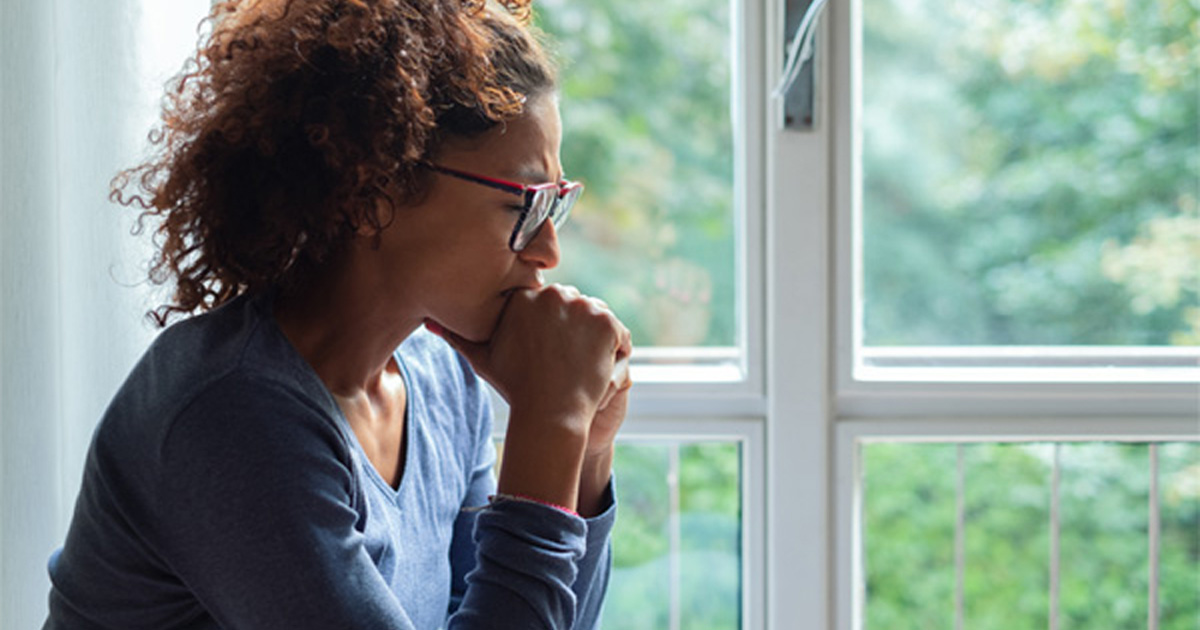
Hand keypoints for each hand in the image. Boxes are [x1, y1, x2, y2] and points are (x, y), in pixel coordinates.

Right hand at [428, 284, 629, 430]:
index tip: (549, 352)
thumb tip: (430, 322)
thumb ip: (458, 335)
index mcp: (523, 297)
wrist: (549, 413)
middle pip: (573, 305)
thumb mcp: (483, 358)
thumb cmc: (515, 387)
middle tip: (566, 362)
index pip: (547, 301)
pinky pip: (618, 331)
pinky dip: (614, 350)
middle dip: (574, 329)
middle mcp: (551, 294)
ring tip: (581, 367)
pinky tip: (598, 369)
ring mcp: (581, 306)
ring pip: (596, 316)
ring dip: (594, 339)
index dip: (552, 327)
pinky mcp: (606, 322)